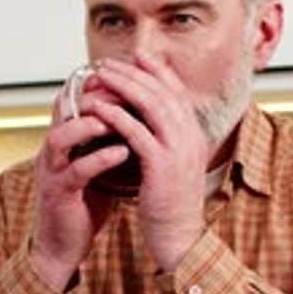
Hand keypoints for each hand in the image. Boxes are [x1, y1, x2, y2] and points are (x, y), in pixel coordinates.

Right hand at [29, 93, 128, 290]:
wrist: (64, 247)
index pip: (74, 99)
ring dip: (89, 124)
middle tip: (123, 88)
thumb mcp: (97, 164)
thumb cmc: (84, 204)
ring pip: (61, 136)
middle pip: (63, 109)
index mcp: (64, 140)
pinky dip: (98, 159)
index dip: (96, 83)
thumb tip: (139, 117)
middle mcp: (53, 151)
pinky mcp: (58, 194)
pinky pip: (75, 171)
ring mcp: (52, 171)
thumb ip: (110, 140)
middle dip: (92, 95)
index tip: (127, 75)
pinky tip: (122, 152)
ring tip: (118, 117)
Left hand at [89, 51, 208, 270]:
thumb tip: (149, 120)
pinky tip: (98, 108)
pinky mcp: (162, 166)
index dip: (156, 70)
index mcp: (194, 135)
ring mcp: (178, 150)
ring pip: (151, 105)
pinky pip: (136, 132)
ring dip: (123, 86)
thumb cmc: (170, 205)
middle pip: (162, 91)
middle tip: (109, 62)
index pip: (176, 91)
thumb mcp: (174, 165)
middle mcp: (190, 137)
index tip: (136, 56)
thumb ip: (166, 140)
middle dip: (134, 72)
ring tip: (101, 76)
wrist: (180, 238)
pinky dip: (116, 116)